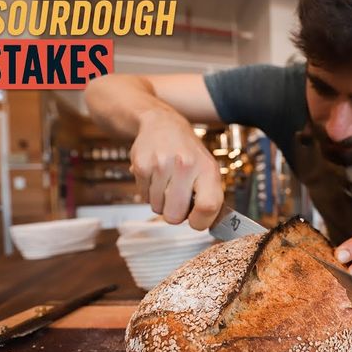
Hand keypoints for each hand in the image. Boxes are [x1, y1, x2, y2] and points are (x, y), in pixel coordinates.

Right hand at [129, 109, 222, 228]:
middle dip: (175, 213)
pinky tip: (156, 176)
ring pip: (157, 209)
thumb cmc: (189, 154)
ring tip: (167, 182)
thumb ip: (210, 198)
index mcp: (207, 169)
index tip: (196, 219)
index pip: (208, 206)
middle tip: (179, 197)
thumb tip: (209, 226)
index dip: (200, 222)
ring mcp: (161, 165)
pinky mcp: (141, 166)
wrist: (162, 125)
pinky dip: (149, 192)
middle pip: (175, 216)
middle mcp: (185, 165)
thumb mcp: (207, 170)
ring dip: (162, 201)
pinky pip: (144, 198)